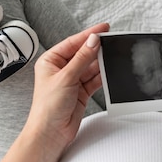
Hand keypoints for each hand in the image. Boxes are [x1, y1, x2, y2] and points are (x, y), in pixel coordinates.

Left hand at [26, 23, 109, 150]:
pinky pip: (94, 79)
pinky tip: (109, 71)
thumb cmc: (48, 107)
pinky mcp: (80, 92)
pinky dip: (102, 76)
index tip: (103, 28)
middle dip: (96, 49)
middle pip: (83, 54)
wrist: (51, 133)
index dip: (88, 35)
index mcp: (50, 61)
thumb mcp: (66, 78)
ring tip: (113, 56)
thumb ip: (82, 58)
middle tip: (112, 41)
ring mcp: (71, 80)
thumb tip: (93, 41)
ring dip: (100, 63)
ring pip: (90, 66)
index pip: (73, 43)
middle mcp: (61, 69)